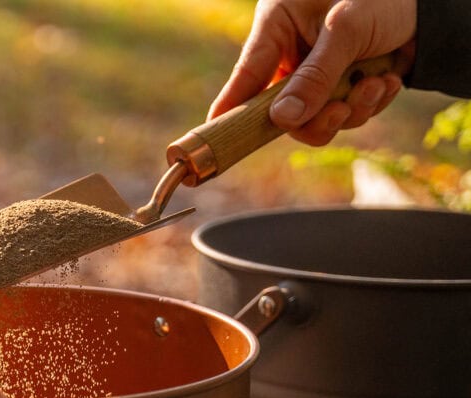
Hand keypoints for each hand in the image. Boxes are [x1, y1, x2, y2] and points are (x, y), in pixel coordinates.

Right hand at [209, 0, 415, 144]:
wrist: (434, 9)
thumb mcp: (345, 31)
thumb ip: (314, 78)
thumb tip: (282, 120)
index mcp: (278, 24)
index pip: (246, 74)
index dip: (231, 108)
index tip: (215, 134)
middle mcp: (291, 51)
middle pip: (281, 108)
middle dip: (315, 115)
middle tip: (340, 111)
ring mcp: (315, 71)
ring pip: (314, 117)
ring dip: (350, 110)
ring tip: (375, 85)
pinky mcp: (340, 85)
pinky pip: (343, 114)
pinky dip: (367, 104)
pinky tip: (385, 80)